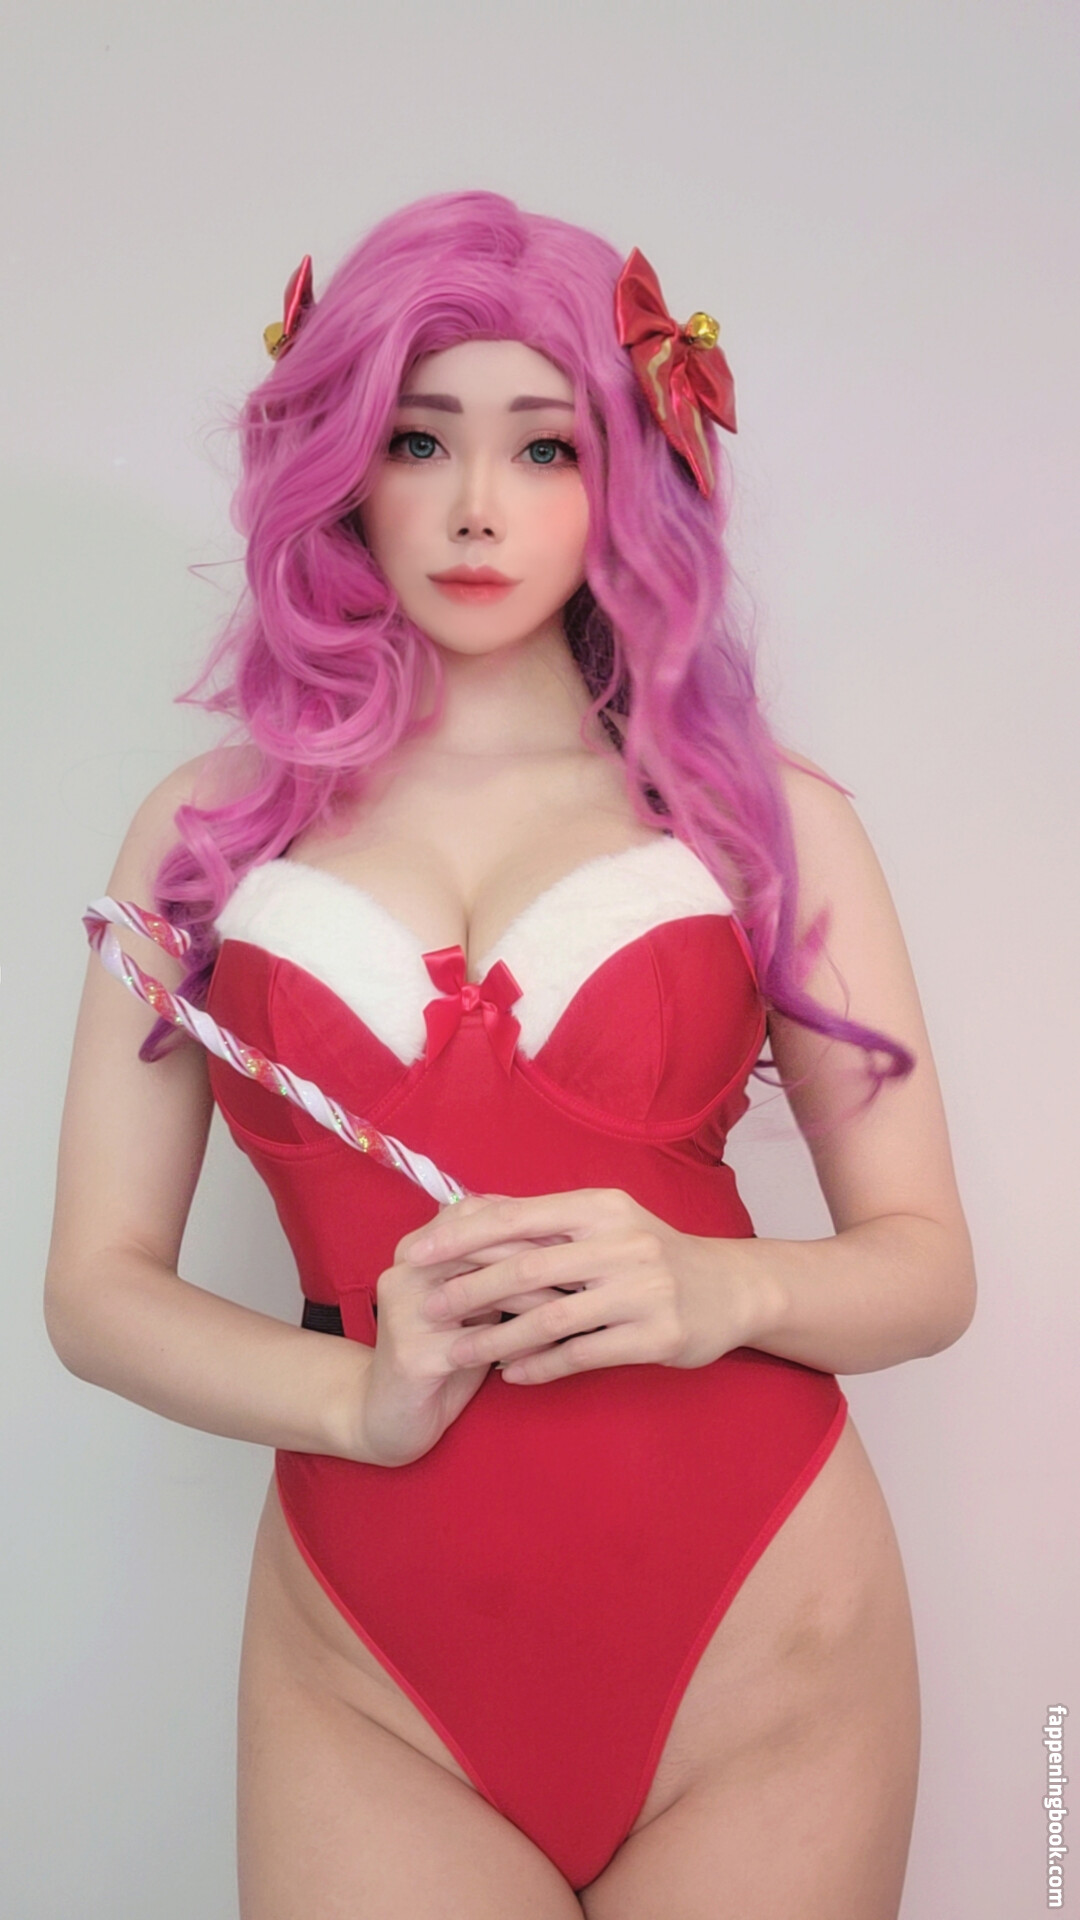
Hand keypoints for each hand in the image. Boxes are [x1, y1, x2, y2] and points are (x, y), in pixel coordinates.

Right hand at [355, 1194, 587, 1464]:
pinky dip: (523, 1344)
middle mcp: (405, 1270)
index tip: (579, 1231)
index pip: (479, 1214)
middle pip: (483, 1246)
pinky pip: (480, 1344)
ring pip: (484, 1291)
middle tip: (590, 1263)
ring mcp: (405, 1311)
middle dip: (542, 1253)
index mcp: (418, 1247)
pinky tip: (558, 1348)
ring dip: (539, 1296)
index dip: (531, 1220)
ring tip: (582, 1301)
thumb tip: (563, 1233)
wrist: (389, 1415)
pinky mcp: (412, 1356)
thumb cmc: (446, 1351)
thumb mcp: (472, 1300)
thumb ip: (499, 1265)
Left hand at [401, 1186, 764, 1383]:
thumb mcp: (607, 1223)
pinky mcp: (657, 1335)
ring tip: (458, 1352)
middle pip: (528, 1269)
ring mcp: (643, 1291)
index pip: (516, 1217)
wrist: (731, 1289)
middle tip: (428, 1307)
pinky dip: (542, 1366)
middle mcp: (622, 1243)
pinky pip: (583, 1355)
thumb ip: (548, 1223)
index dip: (461, 1237)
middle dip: (470, 1289)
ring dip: (498, 1338)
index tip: (415, 1253)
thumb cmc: (652, 1253)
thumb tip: (471, 1214)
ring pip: (551, 1319)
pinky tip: (511, 1375)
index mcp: (600, 1208)